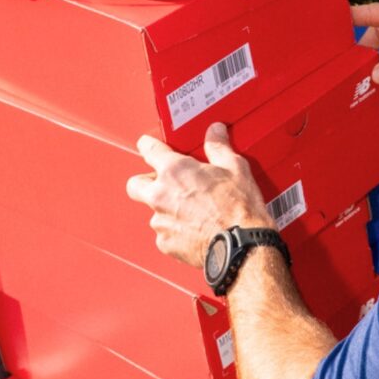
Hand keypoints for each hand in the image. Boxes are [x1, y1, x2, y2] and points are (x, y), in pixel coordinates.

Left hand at [126, 125, 271, 268]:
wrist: (242, 246)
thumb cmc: (239, 209)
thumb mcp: (235, 168)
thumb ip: (218, 147)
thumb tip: (215, 132)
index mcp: (176, 171)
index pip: (149, 150)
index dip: (148, 146)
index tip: (148, 146)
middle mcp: (161, 195)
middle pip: (135, 184)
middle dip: (145, 182)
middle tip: (165, 183)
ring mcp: (160, 221)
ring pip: (154, 211)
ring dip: (167, 210)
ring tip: (193, 212)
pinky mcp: (165, 243)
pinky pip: (165, 234)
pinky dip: (177, 231)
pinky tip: (196, 230)